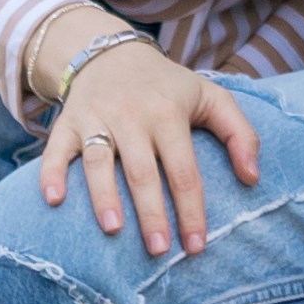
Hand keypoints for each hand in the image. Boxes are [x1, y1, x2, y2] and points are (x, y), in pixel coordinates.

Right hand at [38, 40, 259, 257]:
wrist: (109, 52)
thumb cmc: (166, 86)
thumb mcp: (210, 97)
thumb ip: (240, 133)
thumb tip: (252, 179)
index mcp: (169, 114)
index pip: (184, 170)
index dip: (191, 210)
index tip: (196, 246)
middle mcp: (132, 116)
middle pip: (143, 172)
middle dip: (152, 214)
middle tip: (159, 252)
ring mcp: (97, 118)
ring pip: (99, 161)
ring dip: (104, 196)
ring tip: (113, 230)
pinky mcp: (67, 122)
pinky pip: (56, 149)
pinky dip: (51, 172)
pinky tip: (53, 199)